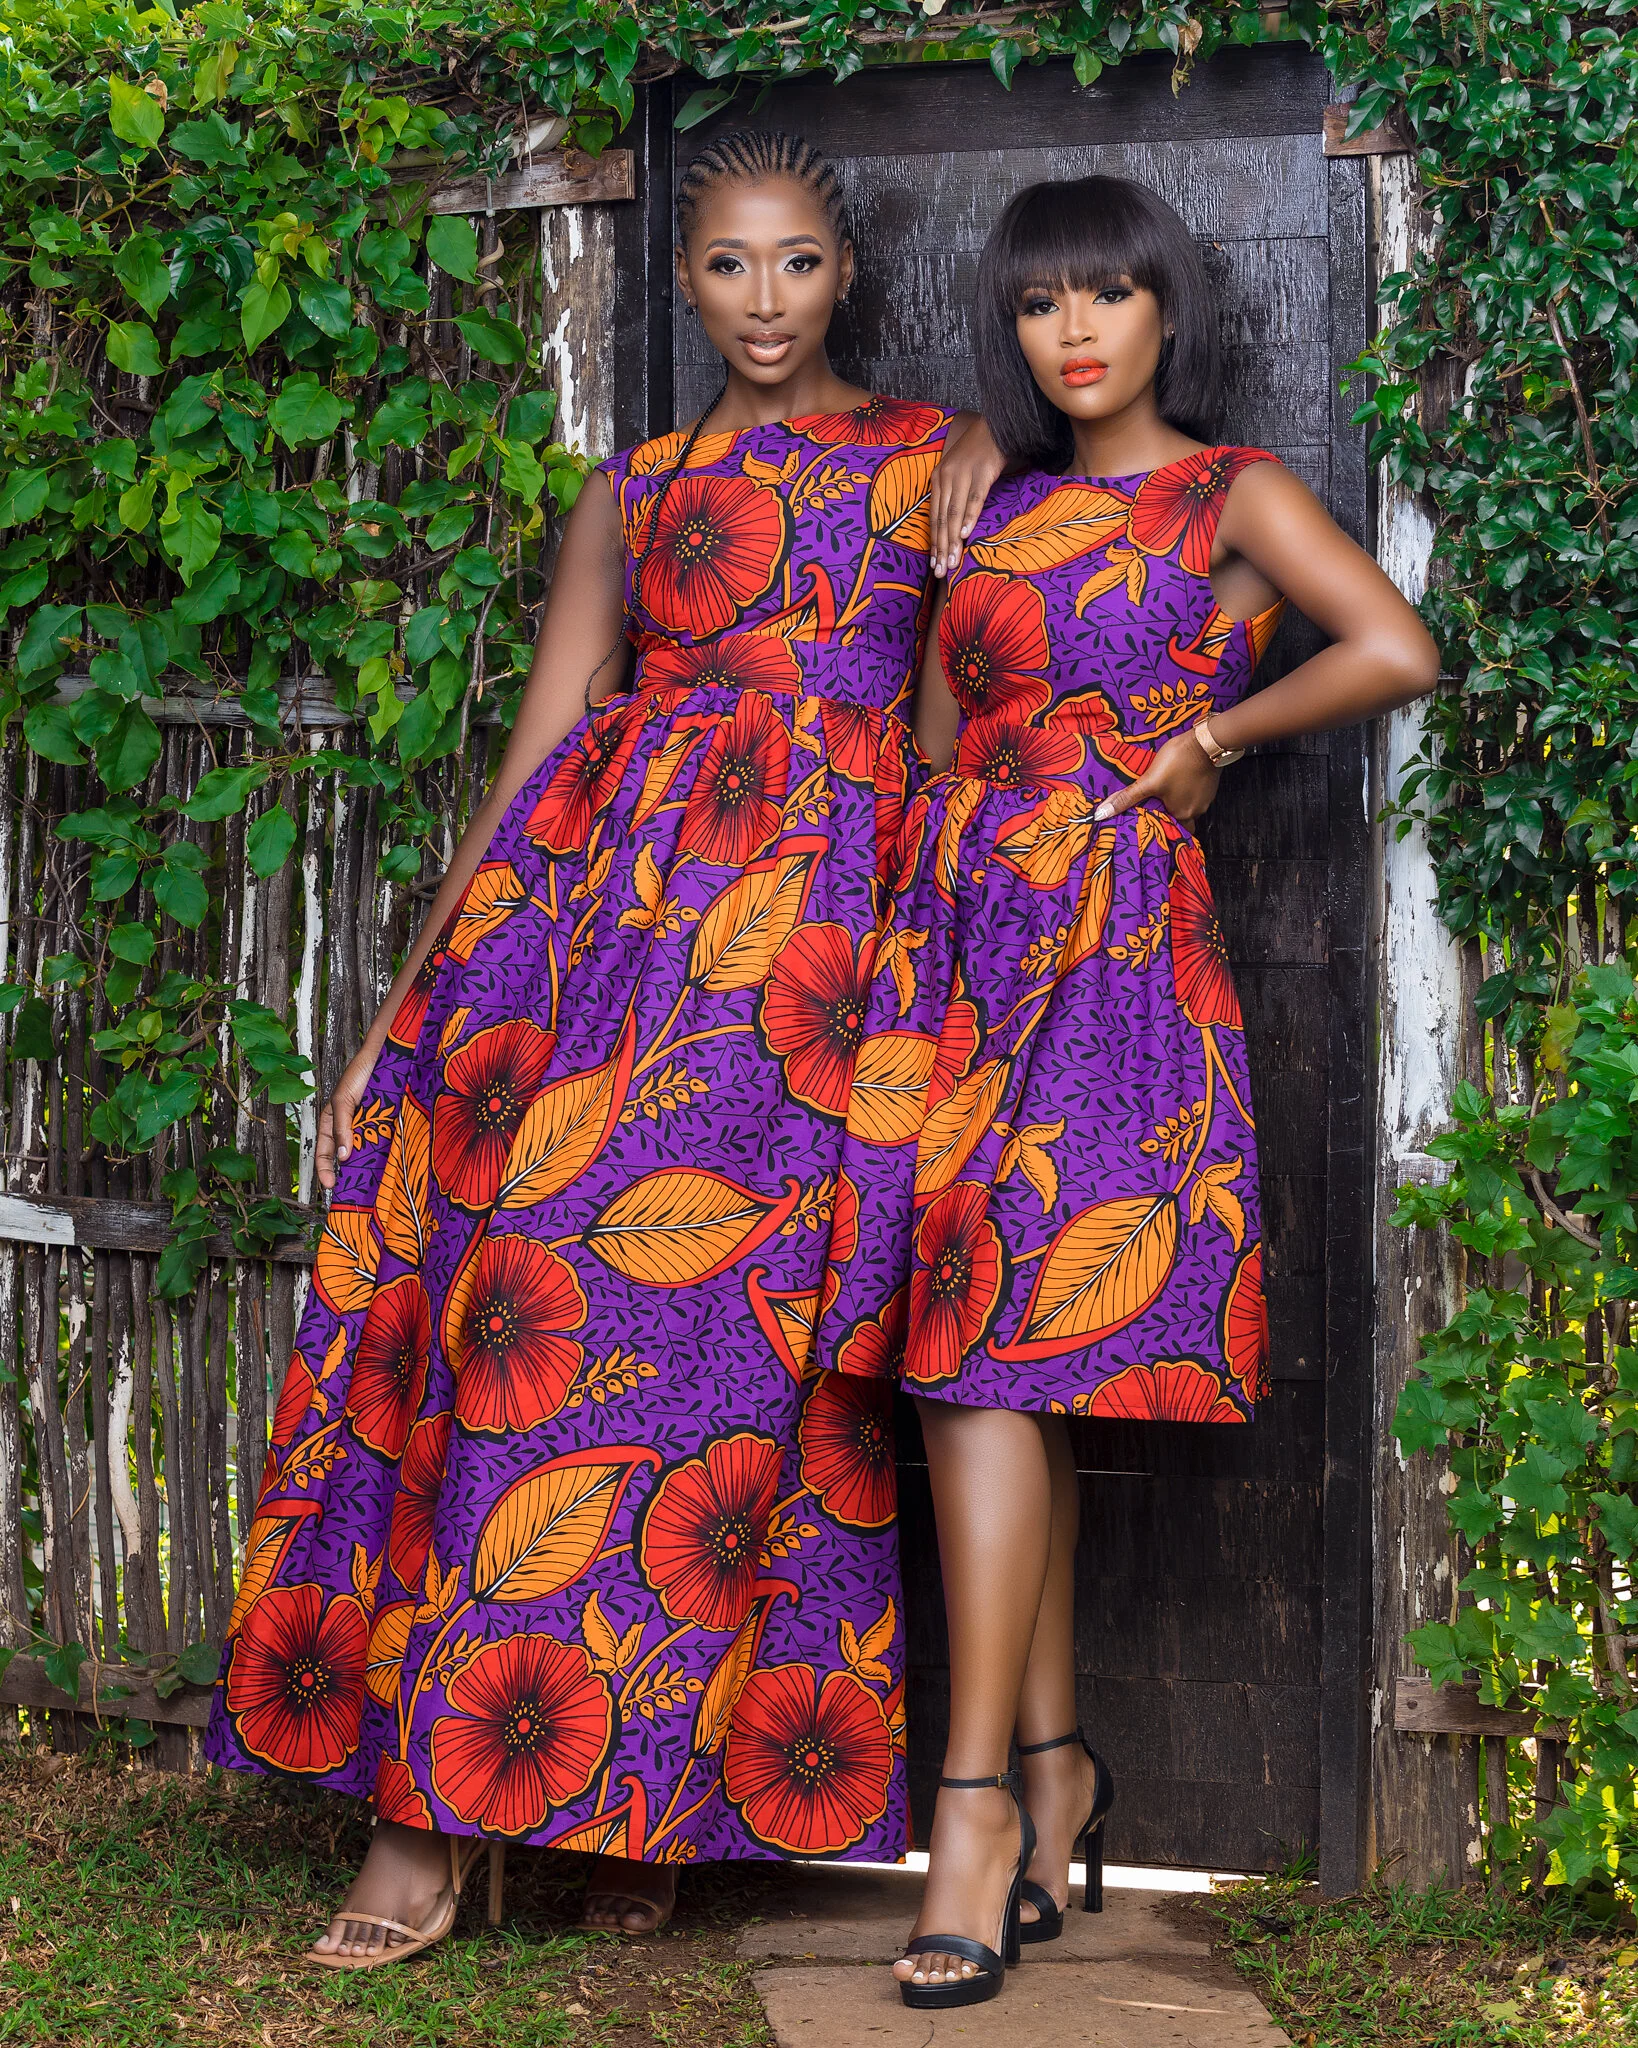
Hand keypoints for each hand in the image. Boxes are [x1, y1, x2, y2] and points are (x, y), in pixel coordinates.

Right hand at [315, 1040, 382, 1192]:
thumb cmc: (361, 1072)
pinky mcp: (384, 1122)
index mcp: (332, 1120)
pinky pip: (381, 1141)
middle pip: (344, 1154)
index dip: (324, 1169)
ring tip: (369, 1182)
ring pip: (364, 1150)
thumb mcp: (344, 1101)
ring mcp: (367, 1124)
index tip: (331, 1185)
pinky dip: (382, 1153)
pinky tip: (386, 1164)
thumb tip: (342, 1156)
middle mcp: (349, 1125)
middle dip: (346, 1172)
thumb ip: (342, 1128)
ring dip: (365, 1165)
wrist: (388, 1054)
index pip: (322, 1150)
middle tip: (351, 1190)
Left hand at [929, 416, 1003, 577]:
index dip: (933, 542)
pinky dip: (969, 517)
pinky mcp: (982, 471)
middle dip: (941, 548)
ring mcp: (963, 473)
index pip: (933, 516)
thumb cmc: (980, 452)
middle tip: (941, 572)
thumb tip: (953, 525)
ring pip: (954, 513)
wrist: (998, 424)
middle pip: (942, 518)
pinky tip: (965, 534)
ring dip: (953, 540)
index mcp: (938, 478)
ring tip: (952, 562)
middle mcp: (946, 476)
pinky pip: (974, 498)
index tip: (933, 565)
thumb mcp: (960, 472)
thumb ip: (954, 494)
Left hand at [1093, 728, 1221, 825]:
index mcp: (1182, 814)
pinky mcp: (1210, 784)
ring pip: (1189, 806)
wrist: (1206, 741)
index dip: (1161, 828)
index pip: (1172, 831)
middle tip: (1156, 808)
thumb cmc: (1178, 762)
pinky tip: (1178, 781)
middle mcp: (1197, 811)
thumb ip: (1127, 798)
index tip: (1151, 823)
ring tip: (1164, 794)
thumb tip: (1101, 814)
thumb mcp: (1149, 781)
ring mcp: (1206, 798)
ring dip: (1178, 801)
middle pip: (1181, 820)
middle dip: (1169, 815)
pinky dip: (1187, 790)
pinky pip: (1196, 793)